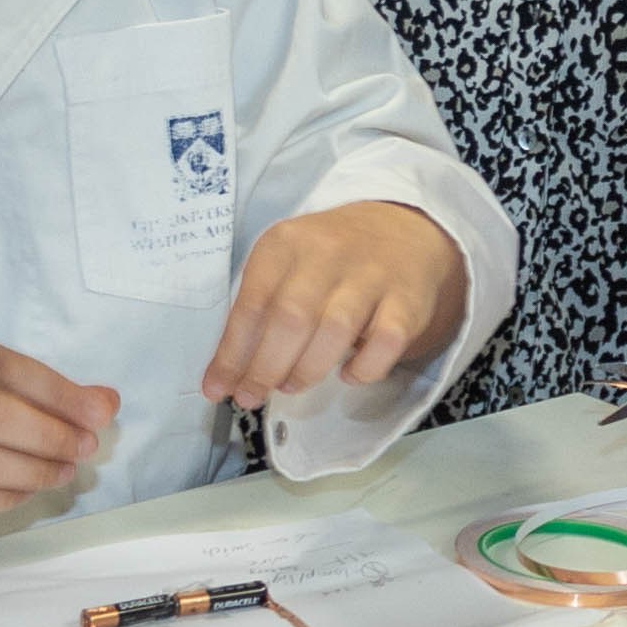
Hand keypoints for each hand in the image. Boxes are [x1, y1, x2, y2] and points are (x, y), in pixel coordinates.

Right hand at [0, 327, 117, 521]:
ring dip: (33, 472)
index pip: (10, 369)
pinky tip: (27, 491)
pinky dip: (3, 497)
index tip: (100, 413)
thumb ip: (36, 385)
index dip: (60, 394)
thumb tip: (106, 402)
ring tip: (62, 473)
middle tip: (84, 449)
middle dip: (51, 436)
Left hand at [200, 202, 467, 408]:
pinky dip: (362, 369)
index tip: (220, 389)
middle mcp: (329, 252)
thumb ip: (257, 312)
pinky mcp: (406, 300)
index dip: (232, 353)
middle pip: (291, 318)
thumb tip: (226, 374)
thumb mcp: (286, 264)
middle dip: (265, 368)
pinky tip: (347, 373)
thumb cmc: (329, 258)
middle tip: (252, 396)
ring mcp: (372, 275)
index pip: (253, 303)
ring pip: (334, 330)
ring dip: (305, 370)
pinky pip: (384, 343)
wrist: (401, 229)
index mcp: (288, 242)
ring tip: (290, 385)